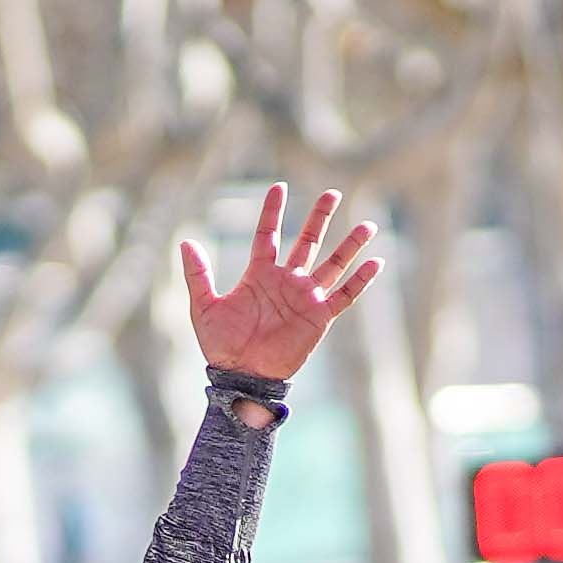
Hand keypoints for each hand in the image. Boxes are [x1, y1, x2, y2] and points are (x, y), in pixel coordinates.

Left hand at [177, 183, 382, 390]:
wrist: (241, 375)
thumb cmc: (221, 345)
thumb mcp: (203, 306)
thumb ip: (198, 274)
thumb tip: (185, 241)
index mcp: (259, 275)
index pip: (267, 235)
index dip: (273, 211)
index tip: (280, 187)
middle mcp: (286, 281)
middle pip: (307, 241)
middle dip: (319, 217)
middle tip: (332, 193)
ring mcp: (305, 297)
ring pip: (333, 264)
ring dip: (349, 245)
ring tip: (368, 225)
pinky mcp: (319, 317)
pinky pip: (344, 295)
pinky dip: (360, 280)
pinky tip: (376, 262)